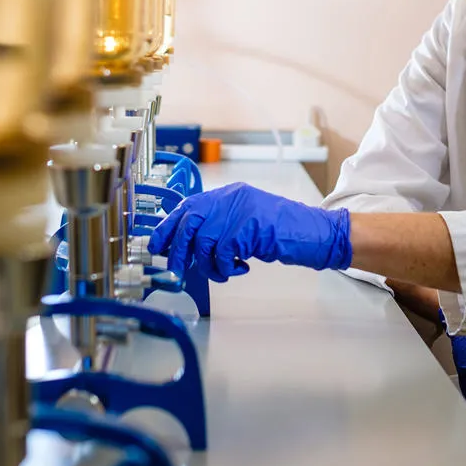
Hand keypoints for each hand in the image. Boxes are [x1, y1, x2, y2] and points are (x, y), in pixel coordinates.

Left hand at [147, 182, 351, 282]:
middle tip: (179, 270)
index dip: (168, 227)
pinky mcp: (247, 227)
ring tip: (223, 271)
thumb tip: (186, 243)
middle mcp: (229, 198)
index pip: (187, 207)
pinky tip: (240, 268)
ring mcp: (238, 211)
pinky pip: (222, 253)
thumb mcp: (244, 221)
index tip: (157, 245)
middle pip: (189, 222)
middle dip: (179, 250)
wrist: (309, 231)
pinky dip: (226, 268)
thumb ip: (219, 225)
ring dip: (208, 265)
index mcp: (227, 194)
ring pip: (203, 242)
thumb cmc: (278, 230)